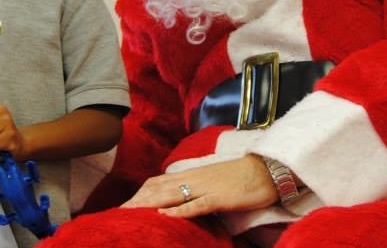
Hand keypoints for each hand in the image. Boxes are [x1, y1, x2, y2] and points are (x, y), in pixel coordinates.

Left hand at [122, 155, 277, 217]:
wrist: (268, 169)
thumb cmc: (243, 177)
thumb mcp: (214, 182)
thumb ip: (197, 188)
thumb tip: (181, 200)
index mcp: (193, 174)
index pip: (158, 182)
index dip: (140, 194)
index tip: (125, 206)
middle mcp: (194, 178)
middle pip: (158, 188)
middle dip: (137, 201)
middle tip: (118, 214)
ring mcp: (206, 187)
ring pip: (171, 195)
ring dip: (149, 205)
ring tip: (131, 215)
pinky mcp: (219, 198)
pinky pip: (196, 205)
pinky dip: (179, 211)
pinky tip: (165, 217)